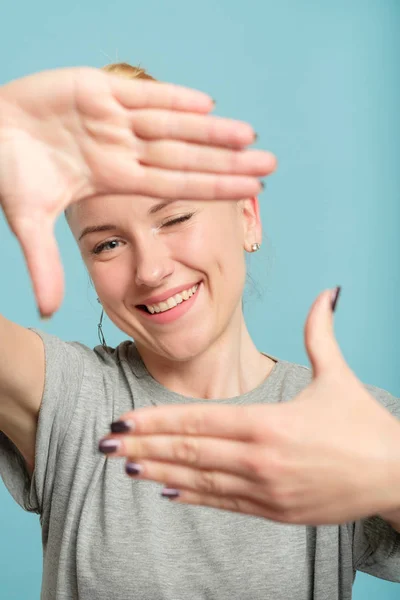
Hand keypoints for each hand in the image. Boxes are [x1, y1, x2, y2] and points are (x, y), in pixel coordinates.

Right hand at [0, 67, 275, 315]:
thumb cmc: (6, 170)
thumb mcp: (26, 219)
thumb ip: (43, 263)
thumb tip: (50, 313)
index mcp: (113, 179)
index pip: (174, 187)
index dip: (211, 189)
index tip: (249, 193)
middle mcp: (121, 150)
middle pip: (184, 157)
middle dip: (226, 161)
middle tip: (270, 165)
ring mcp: (112, 119)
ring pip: (172, 124)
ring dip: (210, 130)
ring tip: (249, 135)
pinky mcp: (97, 88)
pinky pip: (143, 94)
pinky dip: (173, 97)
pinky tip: (208, 105)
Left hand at [99, 288, 399, 524]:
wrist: (396, 478)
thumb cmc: (365, 427)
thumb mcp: (338, 377)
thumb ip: (321, 333)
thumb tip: (326, 291)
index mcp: (270, 423)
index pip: (199, 420)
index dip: (157, 419)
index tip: (124, 419)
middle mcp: (261, 459)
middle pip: (189, 450)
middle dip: (144, 445)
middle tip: (105, 444)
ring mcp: (266, 490)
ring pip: (200, 480)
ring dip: (160, 471)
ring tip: (126, 466)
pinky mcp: (275, 512)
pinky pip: (224, 503)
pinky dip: (193, 496)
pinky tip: (167, 489)